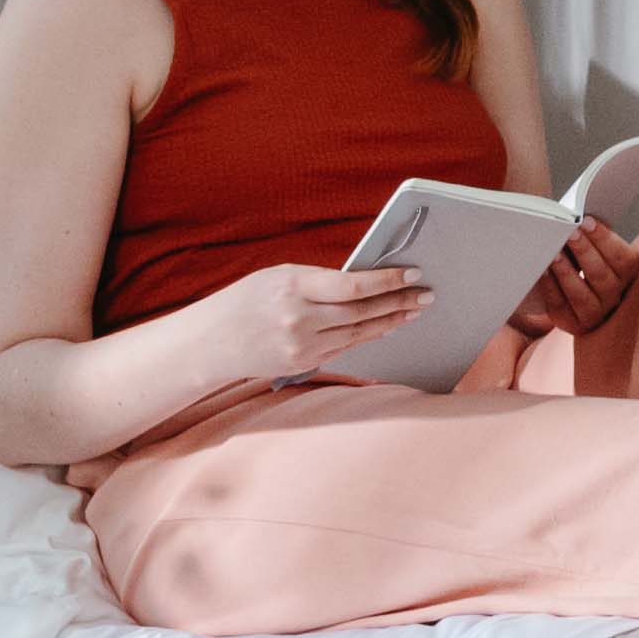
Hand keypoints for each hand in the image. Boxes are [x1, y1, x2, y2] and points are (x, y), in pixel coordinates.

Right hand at [197, 261, 428, 386]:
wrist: (211, 342)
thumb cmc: (247, 300)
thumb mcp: (280, 277)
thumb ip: (320, 281)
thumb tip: (364, 282)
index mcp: (293, 288)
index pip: (353, 285)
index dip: (387, 281)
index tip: (412, 273)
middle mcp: (300, 319)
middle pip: (362, 311)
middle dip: (399, 302)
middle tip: (427, 293)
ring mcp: (303, 346)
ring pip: (359, 332)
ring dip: (391, 320)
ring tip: (415, 309)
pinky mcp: (303, 364)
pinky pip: (345, 347)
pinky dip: (369, 336)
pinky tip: (387, 327)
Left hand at [507, 217, 638, 340]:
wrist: (574, 294)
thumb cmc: (585, 260)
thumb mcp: (597, 248)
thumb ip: (594, 235)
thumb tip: (579, 217)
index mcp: (628, 275)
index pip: (621, 258)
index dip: (604, 238)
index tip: (586, 220)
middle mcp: (615, 297)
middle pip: (601, 276)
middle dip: (584, 251)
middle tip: (569, 233)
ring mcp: (595, 313)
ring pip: (582, 295)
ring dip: (567, 272)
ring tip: (554, 253)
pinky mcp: (573, 323)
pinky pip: (560, 305)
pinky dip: (550, 286)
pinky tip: (543, 271)